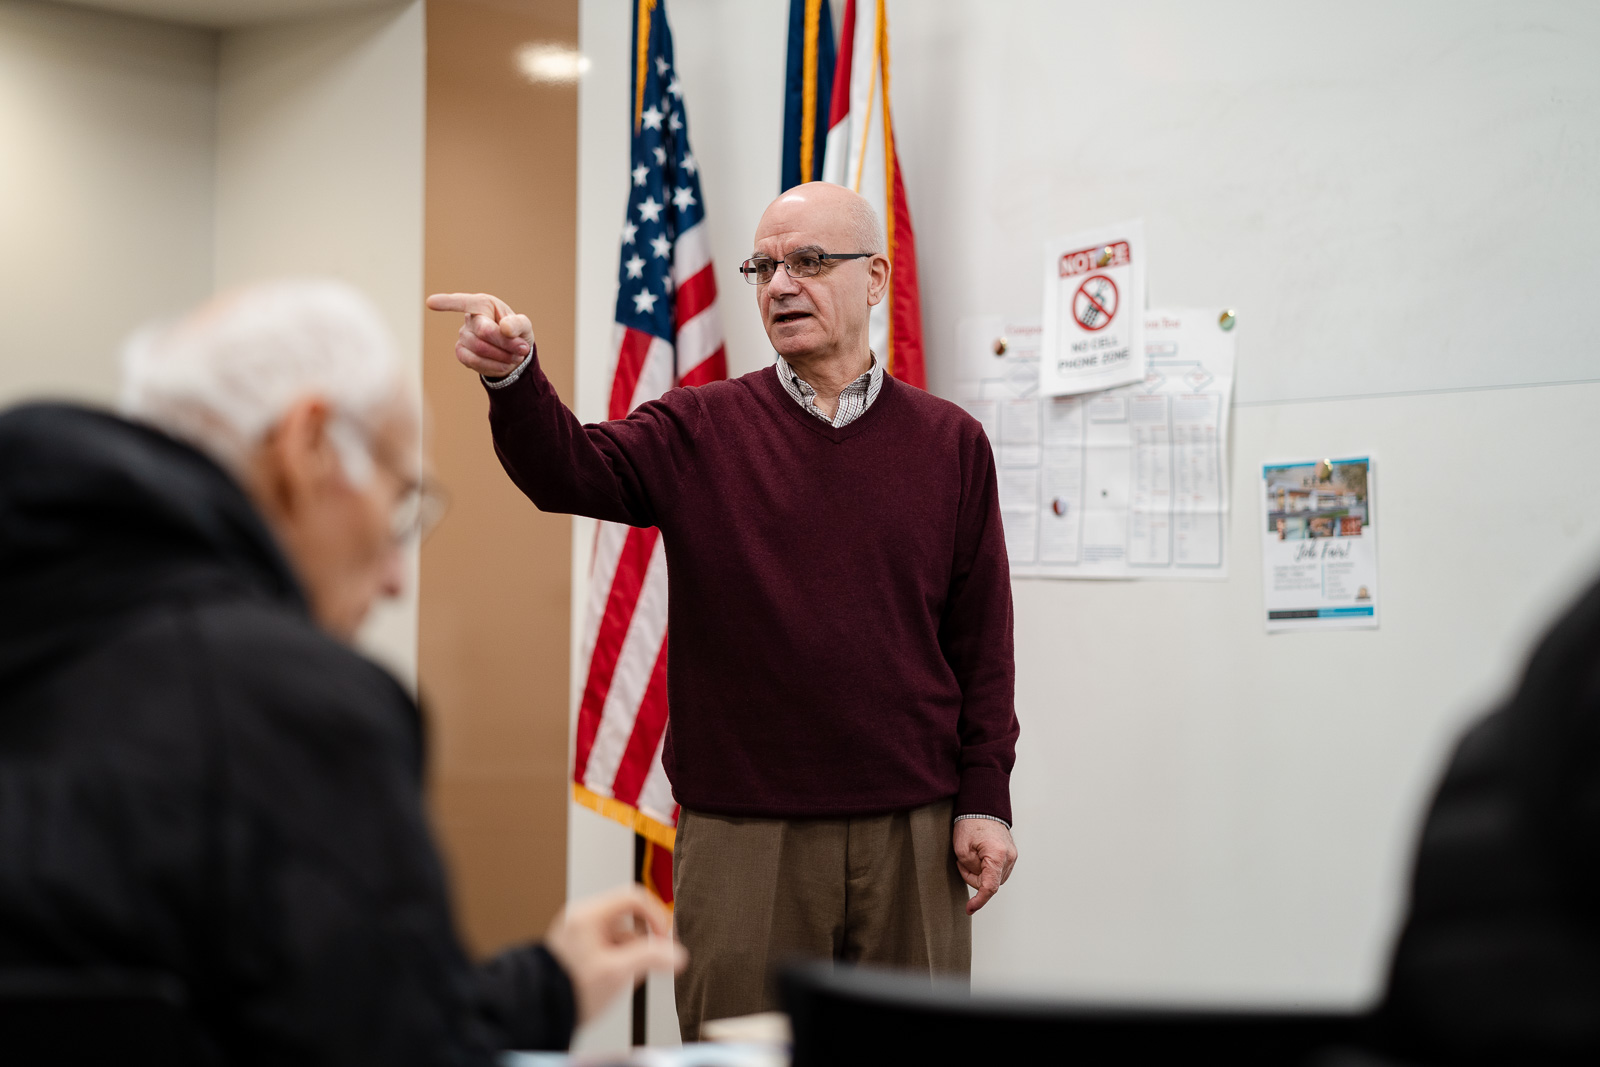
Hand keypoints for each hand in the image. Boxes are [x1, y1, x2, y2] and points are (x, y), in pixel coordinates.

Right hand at [425, 292, 532, 377]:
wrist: (512, 353)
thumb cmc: (516, 333)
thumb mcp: (524, 327)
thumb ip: (518, 324)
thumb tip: (505, 328)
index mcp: (484, 304)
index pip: (465, 302)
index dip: (448, 303)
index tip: (430, 302)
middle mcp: (470, 318)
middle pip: (484, 332)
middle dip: (506, 344)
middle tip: (523, 349)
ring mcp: (463, 335)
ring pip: (479, 349)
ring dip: (502, 357)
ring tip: (516, 357)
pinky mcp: (461, 352)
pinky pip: (473, 362)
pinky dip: (493, 366)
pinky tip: (504, 365)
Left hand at [542, 886, 685, 1024]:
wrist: (540, 1011)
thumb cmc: (570, 991)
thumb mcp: (617, 973)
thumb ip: (650, 959)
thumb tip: (677, 954)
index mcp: (588, 915)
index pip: (634, 898)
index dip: (656, 916)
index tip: (663, 938)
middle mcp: (581, 918)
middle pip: (628, 917)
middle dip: (641, 942)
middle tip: (645, 962)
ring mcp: (578, 932)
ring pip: (619, 933)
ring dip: (629, 953)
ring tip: (622, 978)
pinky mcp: (577, 948)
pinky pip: (607, 945)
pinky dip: (617, 959)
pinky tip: (611, 980)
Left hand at [953, 818, 1016, 915]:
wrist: (982, 806)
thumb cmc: (970, 823)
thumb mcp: (962, 849)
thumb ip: (971, 869)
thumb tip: (980, 879)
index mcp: (998, 856)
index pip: (990, 887)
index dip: (979, 901)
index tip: (969, 909)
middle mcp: (1009, 857)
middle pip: (991, 883)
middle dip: (974, 878)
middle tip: (961, 863)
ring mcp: (1012, 856)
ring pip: (995, 878)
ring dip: (980, 874)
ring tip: (969, 856)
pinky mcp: (1010, 854)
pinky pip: (998, 870)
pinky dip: (986, 869)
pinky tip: (978, 857)